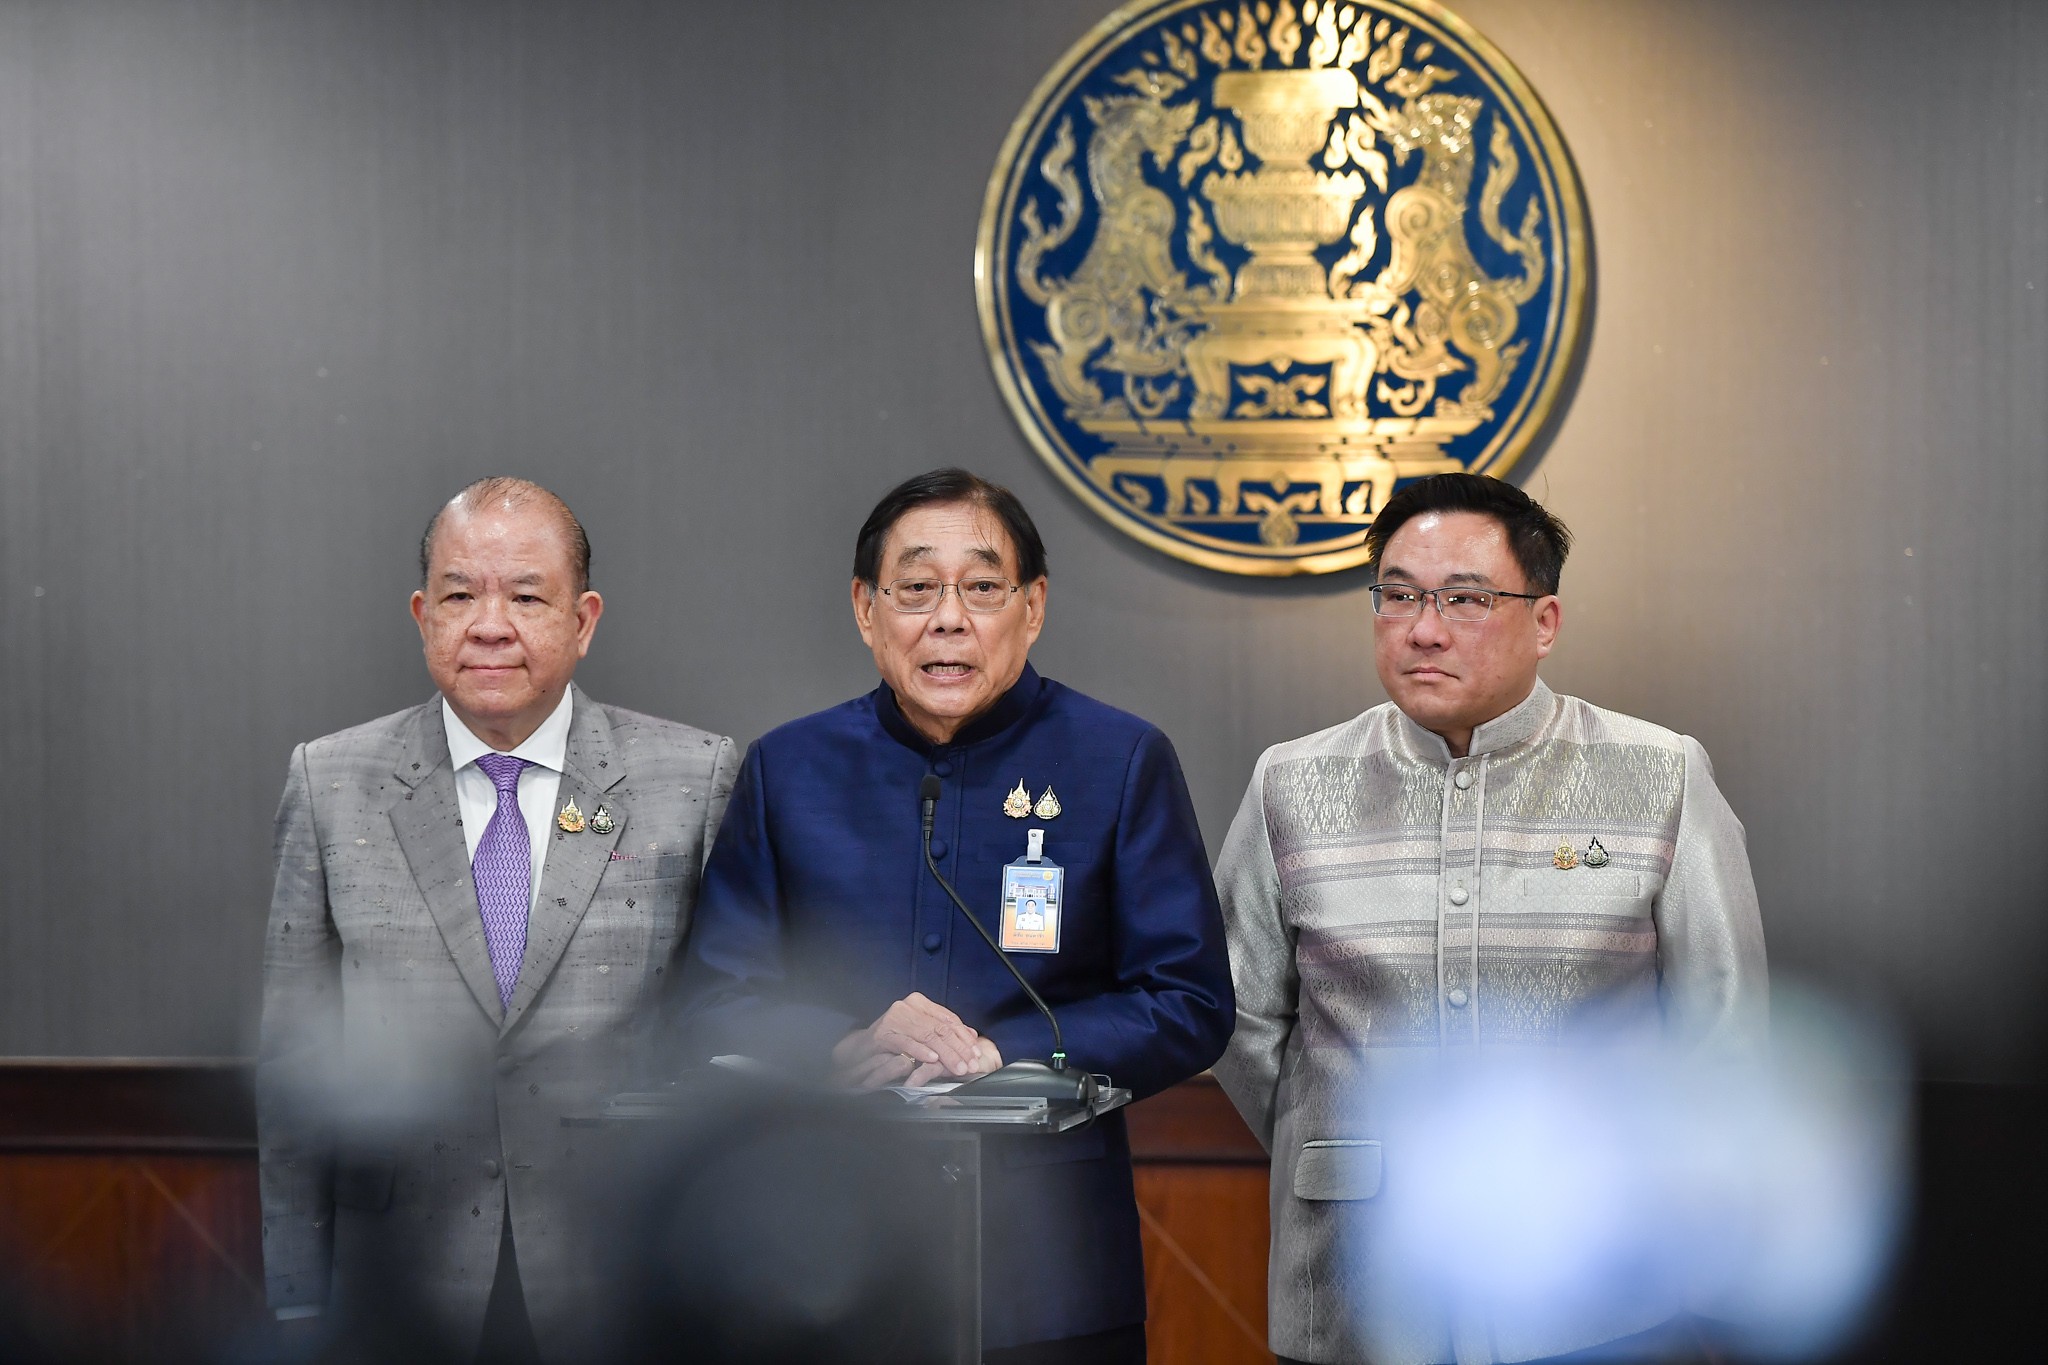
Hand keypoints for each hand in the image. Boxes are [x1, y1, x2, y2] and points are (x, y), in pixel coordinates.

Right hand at [830, 993, 988, 1087]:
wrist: (863, 1048)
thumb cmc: (895, 1040)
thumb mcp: (922, 1034)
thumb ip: (944, 1032)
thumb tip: (972, 1034)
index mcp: (919, 1003)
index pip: (948, 1019)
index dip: (964, 1037)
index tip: (976, 1053)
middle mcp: (908, 1006)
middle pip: (940, 1028)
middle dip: (959, 1049)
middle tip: (970, 1064)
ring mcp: (895, 1018)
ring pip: (927, 1036)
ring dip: (945, 1054)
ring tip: (957, 1066)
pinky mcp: (883, 1033)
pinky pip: (906, 1042)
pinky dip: (921, 1051)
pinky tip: (932, 1059)